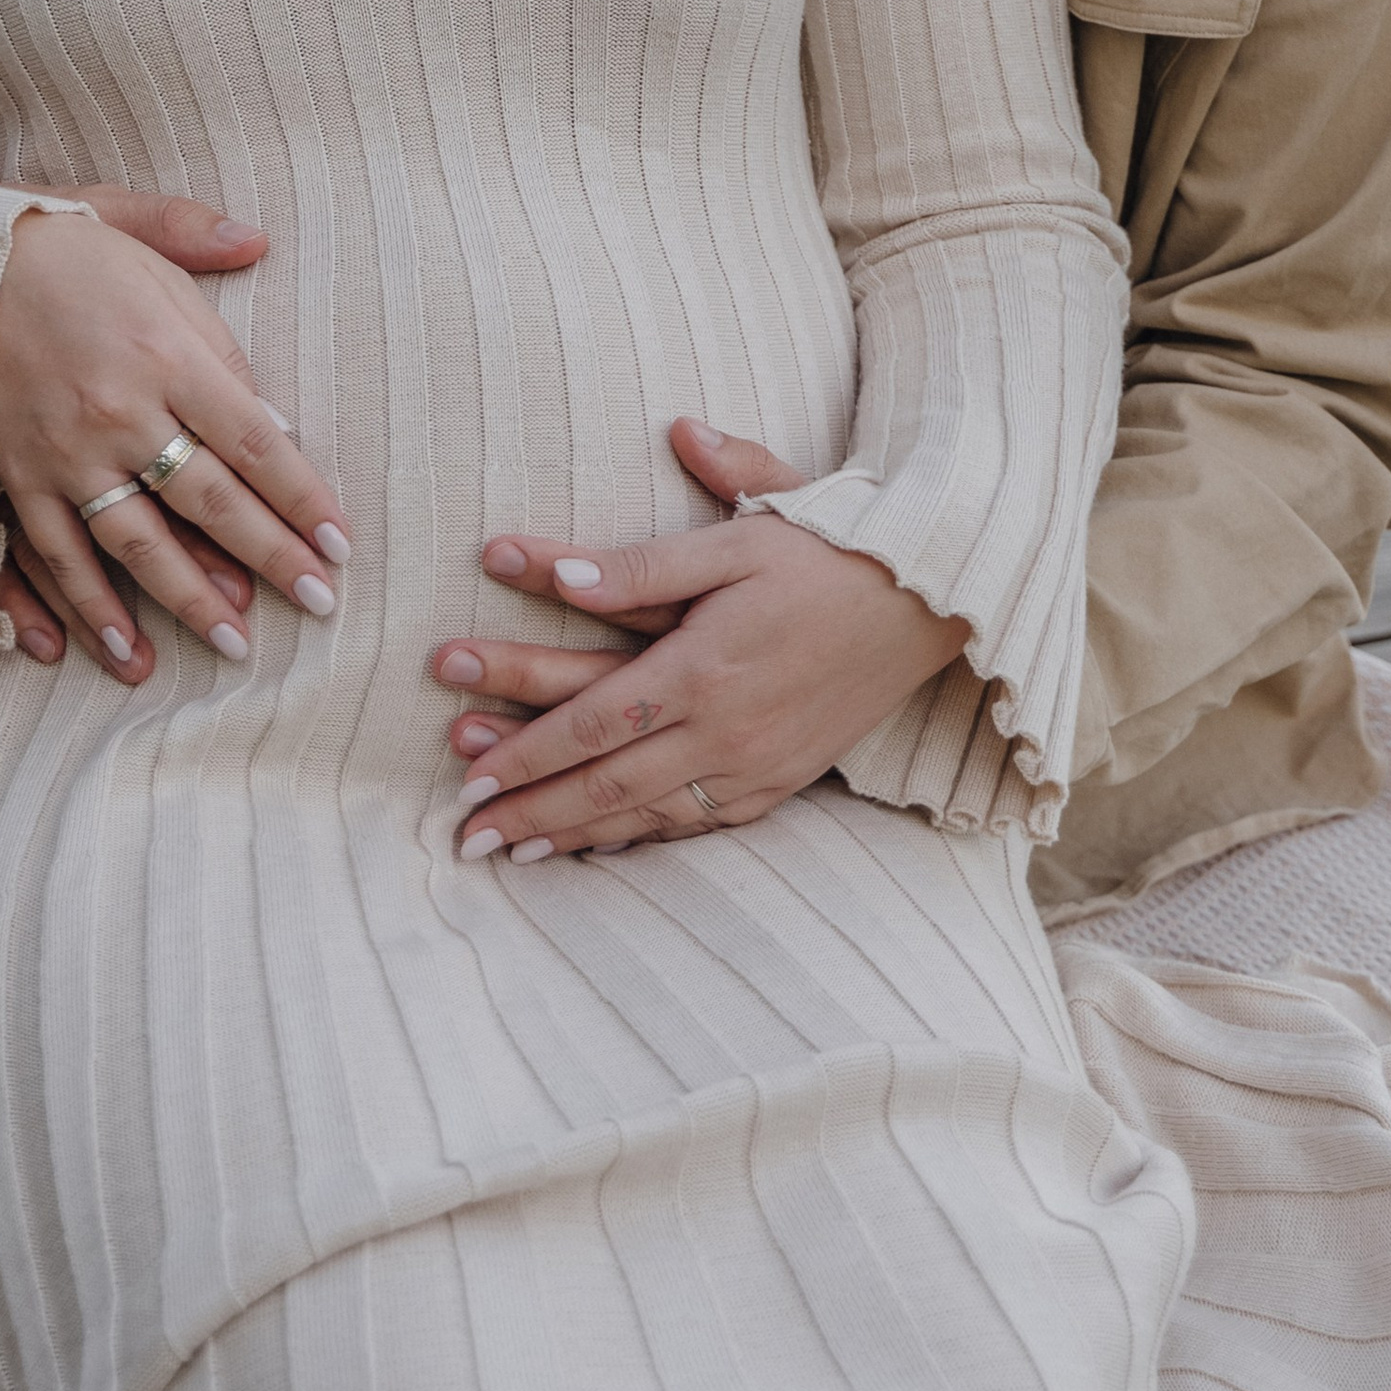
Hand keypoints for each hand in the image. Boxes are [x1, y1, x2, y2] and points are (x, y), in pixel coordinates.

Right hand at [0, 97, 315, 683]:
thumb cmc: (45, 240)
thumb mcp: (127, 217)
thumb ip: (197, 238)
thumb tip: (259, 243)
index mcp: (163, 350)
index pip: (253, 441)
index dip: (302, 498)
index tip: (339, 542)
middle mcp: (118, 411)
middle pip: (209, 501)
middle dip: (269, 559)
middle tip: (318, 604)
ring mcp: (62, 453)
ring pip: (136, 544)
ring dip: (189, 600)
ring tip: (235, 644)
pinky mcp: (11, 475)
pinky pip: (52, 557)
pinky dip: (84, 609)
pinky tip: (118, 652)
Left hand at [431, 419, 967, 861]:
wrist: (927, 597)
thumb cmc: (826, 550)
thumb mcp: (737, 534)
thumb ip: (643, 562)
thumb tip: (559, 572)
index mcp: (705, 665)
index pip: (593, 720)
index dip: (526, 752)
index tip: (469, 778)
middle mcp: (726, 729)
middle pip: (607, 782)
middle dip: (530, 813)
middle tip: (463, 839)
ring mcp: (757, 765)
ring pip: (647, 814)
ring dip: (574, 837)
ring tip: (512, 856)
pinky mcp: (783, 780)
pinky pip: (698, 826)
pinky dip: (641, 840)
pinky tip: (602, 849)